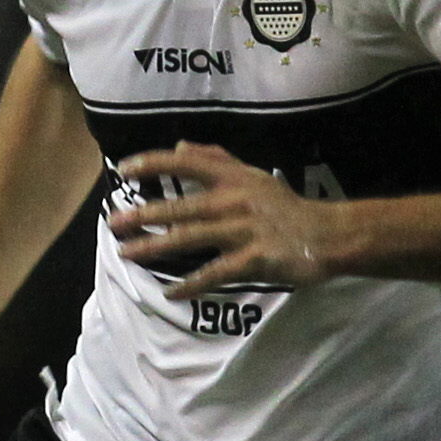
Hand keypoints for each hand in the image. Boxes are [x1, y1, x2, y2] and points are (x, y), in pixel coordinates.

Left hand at [107, 141, 336, 298]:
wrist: (328, 234)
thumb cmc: (285, 206)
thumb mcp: (252, 176)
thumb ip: (216, 160)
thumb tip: (179, 146)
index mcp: (233, 178)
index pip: (186, 164)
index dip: (154, 164)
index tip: (124, 169)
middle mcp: (235, 200)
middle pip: (181, 207)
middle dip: (143, 215)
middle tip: (113, 223)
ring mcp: (244, 230)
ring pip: (190, 238)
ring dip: (155, 247)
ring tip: (127, 254)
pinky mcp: (255, 259)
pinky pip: (216, 273)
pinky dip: (192, 285)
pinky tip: (170, 294)